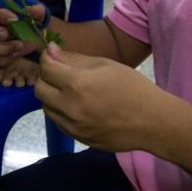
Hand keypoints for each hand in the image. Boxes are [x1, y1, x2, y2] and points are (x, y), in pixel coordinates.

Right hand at [0, 3, 42, 67]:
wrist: (40, 41)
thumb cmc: (36, 22)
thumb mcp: (40, 15)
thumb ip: (38, 11)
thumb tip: (34, 10)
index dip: (0, 14)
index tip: (14, 19)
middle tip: (6, 34)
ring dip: (1, 47)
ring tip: (19, 46)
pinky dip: (4, 59)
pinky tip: (16, 55)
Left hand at [35, 43, 167, 151]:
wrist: (152, 121)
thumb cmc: (131, 87)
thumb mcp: (104, 65)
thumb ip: (74, 59)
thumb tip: (51, 52)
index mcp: (77, 84)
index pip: (46, 68)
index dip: (46, 58)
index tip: (52, 55)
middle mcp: (70, 107)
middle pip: (39, 89)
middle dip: (45, 77)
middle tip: (58, 72)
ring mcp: (73, 126)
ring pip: (46, 108)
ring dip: (51, 96)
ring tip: (69, 90)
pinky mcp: (77, 138)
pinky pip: (58, 122)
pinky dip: (60, 111)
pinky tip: (76, 105)